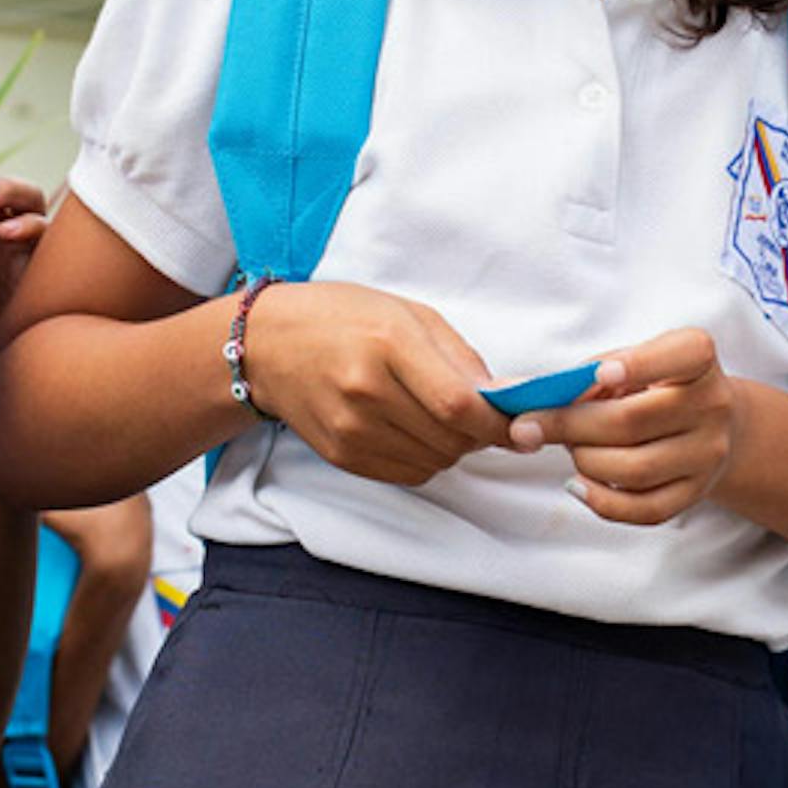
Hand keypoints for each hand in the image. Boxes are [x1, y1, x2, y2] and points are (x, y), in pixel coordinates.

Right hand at [235, 281, 508, 485]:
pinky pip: (407, 473)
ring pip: (434, 461)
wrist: (266, 344)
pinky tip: (414, 430)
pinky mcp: (341, 455)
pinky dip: (425, 458)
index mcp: (389, 344)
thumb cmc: (342, 317)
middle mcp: (366, 391)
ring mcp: (350, 428)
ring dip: (453, 447)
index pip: (459, 405)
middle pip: (451, 438)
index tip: (521, 426)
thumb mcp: (408, 314)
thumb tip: (509, 399)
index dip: (498, 424)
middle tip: (479, 415)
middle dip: (479, 434)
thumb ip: (462, 359)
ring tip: (440, 417)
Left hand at [516, 328, 742, 525]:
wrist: (706, 424)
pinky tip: (578, 485)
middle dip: (570, 425)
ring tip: (572, 449)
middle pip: (632, 421)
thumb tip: (513, 394)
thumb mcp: (625, 363)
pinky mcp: (696, 493)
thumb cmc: (650, 386)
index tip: (599, 373)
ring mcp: (708, 454)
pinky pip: (644, 510)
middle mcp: (712, 405)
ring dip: (584, 462)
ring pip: (633, 470)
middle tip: (531, 426)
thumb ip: (580, 376)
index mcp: (697, 358)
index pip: (682, 355)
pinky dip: (601, 502)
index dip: (639, 364)